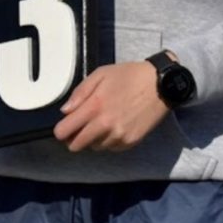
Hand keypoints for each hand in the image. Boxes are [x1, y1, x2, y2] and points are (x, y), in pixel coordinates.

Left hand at [53, 62, 168, 151]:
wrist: (161, 84)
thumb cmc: (130, 75)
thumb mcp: (101, 74)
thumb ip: (80, 93)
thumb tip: (65, 112)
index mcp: (95, 106)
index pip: (64, 131)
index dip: (61, 129)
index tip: (65, 125)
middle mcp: (105, 125)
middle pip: (76, 146)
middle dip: (74, 137)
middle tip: (81, 126)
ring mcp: (118, 136)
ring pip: (93, 147)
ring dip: (93, 138)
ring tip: (103, 121)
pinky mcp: (130, 142)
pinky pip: (110, 148)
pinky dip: (109, 140)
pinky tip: (116, 125)